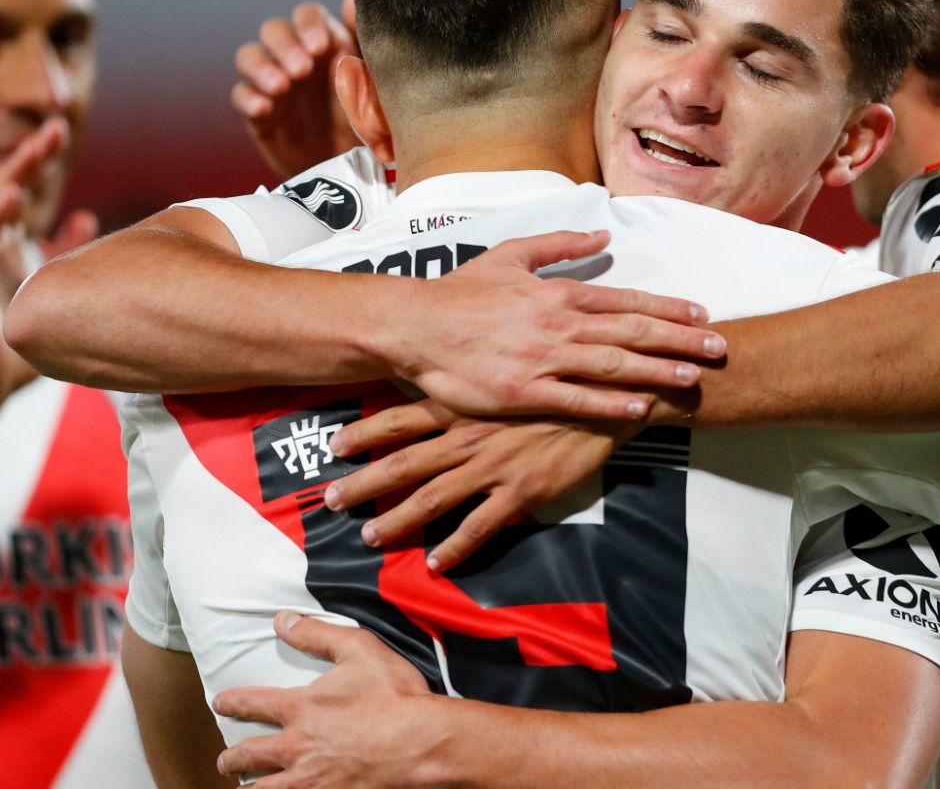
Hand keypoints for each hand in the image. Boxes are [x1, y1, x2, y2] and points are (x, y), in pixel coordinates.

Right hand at [0, 119, 97, 436]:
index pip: (19, 191)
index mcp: (6, 247)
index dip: (36, 161)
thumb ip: (64, 255)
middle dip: (28, 158)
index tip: (61, 132)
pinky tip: (12, 193)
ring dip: (11, 175)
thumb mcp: (53, 293)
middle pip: (4, 189)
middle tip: (56, 129)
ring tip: (36, 150)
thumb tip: (88, 217)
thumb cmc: (18, 346)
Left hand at [213, 612, 442, 788]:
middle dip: (232, 758)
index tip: (221, 703)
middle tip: (226, 759)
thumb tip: (283, 620)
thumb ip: (317, 634)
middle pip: (248, 756)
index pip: (250, 703)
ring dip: (249, 788)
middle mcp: (296, 747)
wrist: (422, 742)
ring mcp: (310, 779)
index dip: (230, 702)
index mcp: (300, 708)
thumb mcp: (359, 649)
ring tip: (244, 788)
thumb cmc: (395, 696)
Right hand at [233, 0, 363, 178]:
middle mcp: (296, 56)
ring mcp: (274, 83)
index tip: (320, 46)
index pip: (307, 15)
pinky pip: (240, 95)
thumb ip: (364, 40)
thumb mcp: (373, 82)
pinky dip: (248, 97)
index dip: (308, 24)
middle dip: (284, 45)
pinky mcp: (259, 112)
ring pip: (249, 55)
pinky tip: (264, 108)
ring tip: (281, 87)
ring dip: (261, 66)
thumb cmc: (368, 119)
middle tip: (301, 71)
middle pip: (274, 30)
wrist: (354, 168)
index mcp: (326, 43)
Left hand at [321, 398, 638, 570]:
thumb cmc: (557, 382)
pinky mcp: (522, 491)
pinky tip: (436, 564)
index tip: (334, 444)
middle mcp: (470, 436)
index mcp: (465, 406)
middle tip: (330, 501)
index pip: (401, 419)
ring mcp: (494, 465)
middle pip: (404, 463)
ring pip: (434, 498)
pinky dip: (456, 547)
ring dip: (398, 520)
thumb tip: (443, 388)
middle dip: (364, 483)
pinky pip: (481, 526)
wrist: (608, 398)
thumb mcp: (509, 375)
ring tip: (371, 537)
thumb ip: (474, 387)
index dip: (365, 433)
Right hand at [386, 229, 723, 422]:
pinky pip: (575, 399)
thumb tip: (602, 234)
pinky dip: (610, 403)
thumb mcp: (511, 255)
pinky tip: (640, 408)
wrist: (415, 326)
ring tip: (693, 377)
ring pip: (612, 365)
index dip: (668, 309)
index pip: (625, 301)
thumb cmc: (462, 293)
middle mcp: (558, 324)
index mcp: (558, 293)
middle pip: (631, 332)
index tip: (702, 315)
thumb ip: (559, 246)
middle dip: (679, 340)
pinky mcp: (524, 392)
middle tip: (718, 347)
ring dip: (657, 370)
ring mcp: (543, 359)